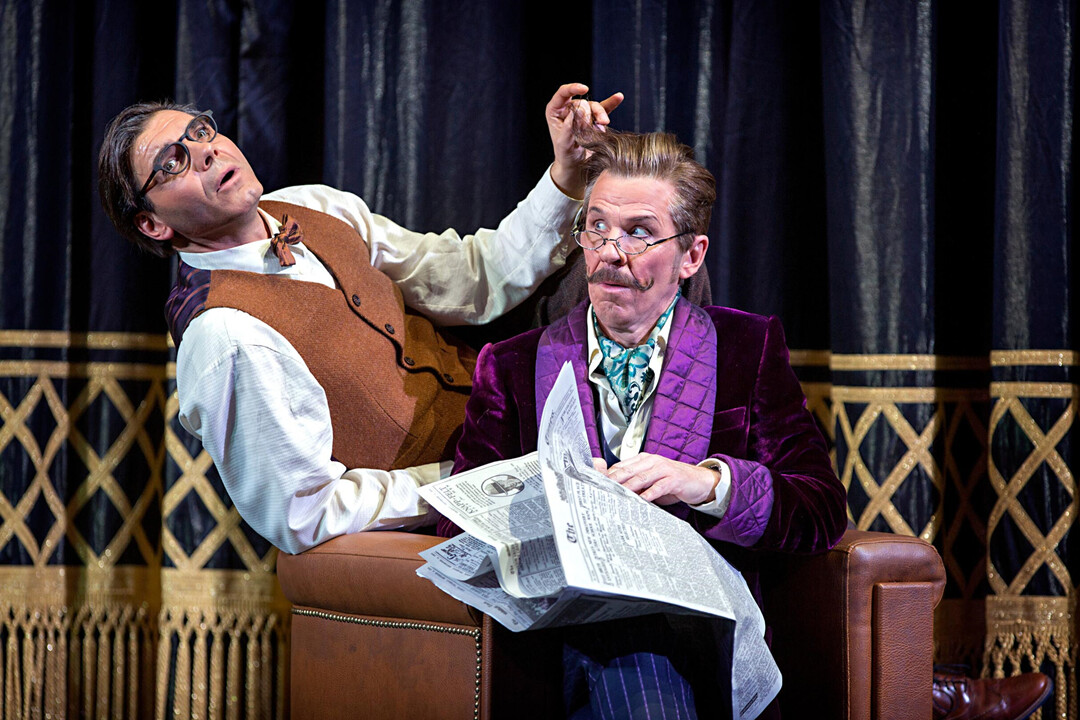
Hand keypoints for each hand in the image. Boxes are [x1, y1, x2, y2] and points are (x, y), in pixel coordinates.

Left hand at [546, 82, 623, 197]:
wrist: (576, 167)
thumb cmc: (566, 157)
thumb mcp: (564, 144)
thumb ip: (570, 127)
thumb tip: (579, 109)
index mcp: (555, 112)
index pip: (563, 94)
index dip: (573, 88)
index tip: (584, 88)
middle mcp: (568, 110)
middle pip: (583, 102)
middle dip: (592, 111)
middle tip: (598, 124)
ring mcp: (582, 114)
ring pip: (595, 107)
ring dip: (601, 115)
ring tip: (605, 124)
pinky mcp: (594, 120)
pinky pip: (604, 109)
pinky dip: (611, 103)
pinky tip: (618, 97)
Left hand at [604, 453, 718, 505]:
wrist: (699, 481)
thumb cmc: (673, 482)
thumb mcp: (651, 481)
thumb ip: (636, 485)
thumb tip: (616, 493)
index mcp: (644, 460)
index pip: (621, 466)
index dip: (608, 476)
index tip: (596, 485)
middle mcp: (652, 461)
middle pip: (627, 470)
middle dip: (613, 481)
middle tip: (601, 491)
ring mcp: (663, 469)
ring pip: (641, 477)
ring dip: (628, 487)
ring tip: (617, 496)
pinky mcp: (674, 479)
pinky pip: (659, 486)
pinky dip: (649, 493)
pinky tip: (641, 500)